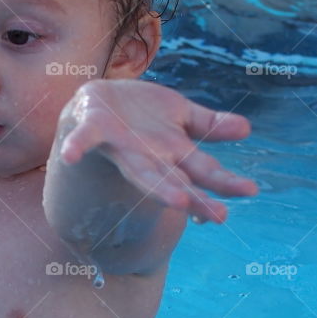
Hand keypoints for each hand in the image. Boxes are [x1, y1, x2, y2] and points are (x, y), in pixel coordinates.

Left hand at [58, 79, 256, 223]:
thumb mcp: (178, 114)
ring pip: (139, 170)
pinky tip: (69, 157)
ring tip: (177, 201)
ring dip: (156, 186)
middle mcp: (148, 156)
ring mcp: (121, 147)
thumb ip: (208, 125)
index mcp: (171, 152)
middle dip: (195, 198)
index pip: (202, 170)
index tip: (248, 192)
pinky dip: (76, 147)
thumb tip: (245, 129)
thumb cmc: (141, 115)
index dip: (223, 182)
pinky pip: (83, 139)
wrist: (96, 100)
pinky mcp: (93, 129)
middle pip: (174, 180)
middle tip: (219, 217)